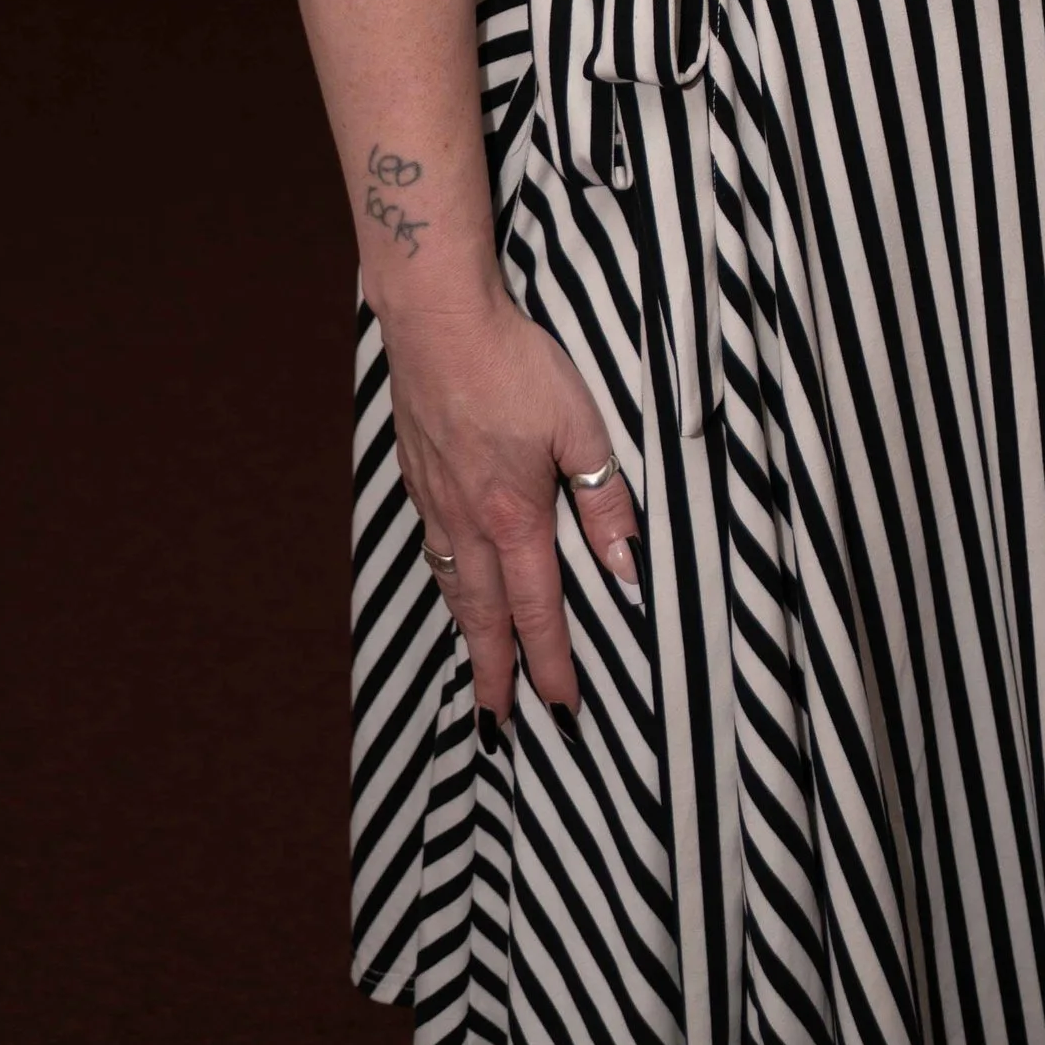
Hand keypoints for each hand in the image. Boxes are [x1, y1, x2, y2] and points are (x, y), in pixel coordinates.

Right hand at [379, 288, 642, 719]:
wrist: (437, 320)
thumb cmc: (515, 363)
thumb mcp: (579, 424)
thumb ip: (605, 497)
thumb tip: (626, 566)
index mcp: (515, 516)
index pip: (538, 610)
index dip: (551, 664)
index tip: (561, 709)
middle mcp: (468, 522)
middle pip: (484, 616)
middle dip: (496, 674)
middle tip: (499, 724)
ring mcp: (435, 500)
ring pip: (453, 586)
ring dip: (468, 633)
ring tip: (478, 666)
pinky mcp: (418, 474)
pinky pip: (434, 548)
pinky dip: (446, 582)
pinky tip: (452, 580)